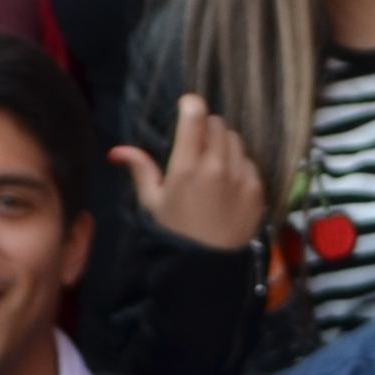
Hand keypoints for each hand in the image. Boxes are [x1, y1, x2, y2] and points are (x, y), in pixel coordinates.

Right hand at [118, 94, 267, 254]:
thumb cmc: (174, 233)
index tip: (187, 110)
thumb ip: (140, 170)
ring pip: (235, 139)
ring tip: (212, 166)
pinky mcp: (257, 188)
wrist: (207, 268)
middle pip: (217, 123)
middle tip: (196, 147)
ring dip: (223, 144)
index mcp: (186, 167)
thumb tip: (117, 150)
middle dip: (206, 128)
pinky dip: (239, 165)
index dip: (191, 106)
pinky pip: (249, 161)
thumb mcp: (152, 203)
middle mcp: (216, 167)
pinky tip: (227, 184)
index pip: (195, 115)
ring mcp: (241, 177)